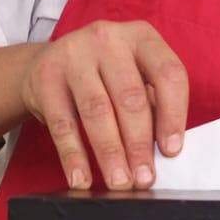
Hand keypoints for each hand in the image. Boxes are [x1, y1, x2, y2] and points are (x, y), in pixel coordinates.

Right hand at [20, 19, 187, 189]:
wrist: (48, 64)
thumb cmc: (103, 77)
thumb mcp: (133, 77)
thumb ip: (153, 106)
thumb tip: (164, 151)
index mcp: (142, 37)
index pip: (168, 74)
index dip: (173, 115)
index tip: (171, 150)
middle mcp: (108, 39)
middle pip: (130, 97)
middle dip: (138, 144)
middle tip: (143, 178)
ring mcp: (74, 54)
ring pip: (97, 111)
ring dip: (110, 152)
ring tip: (119, 182)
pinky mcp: (46, 76)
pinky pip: (62, 123)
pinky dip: (73, 155)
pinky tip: (82, 177)